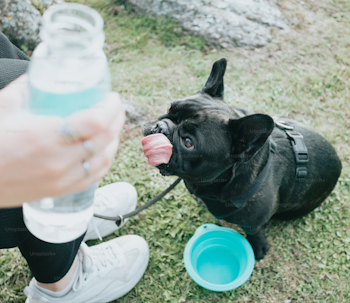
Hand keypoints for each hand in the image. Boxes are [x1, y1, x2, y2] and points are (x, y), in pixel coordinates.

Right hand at [0, 75, 124, 207]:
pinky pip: (95, 176)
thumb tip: (45, 76)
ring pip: (104, 159)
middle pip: (105, 138)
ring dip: (114, 141)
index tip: (112, 97)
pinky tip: (107, 151)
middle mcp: (59, 160)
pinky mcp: (61, 190)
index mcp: (45, 135)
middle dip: (117, 119)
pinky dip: (106, 161)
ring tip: (114, 127)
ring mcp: (62, 178)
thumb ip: (28, 88)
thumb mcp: (4, 107)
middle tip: (116, 108)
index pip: (95, 121)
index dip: (111, 107)